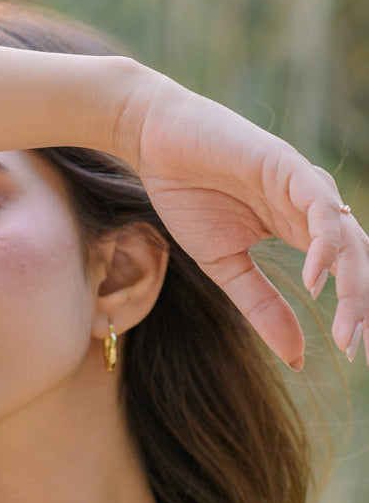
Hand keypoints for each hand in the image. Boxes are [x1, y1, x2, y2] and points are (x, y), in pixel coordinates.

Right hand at [121, 73, 368, 367]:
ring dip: (353, 286)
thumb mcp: (225, 267)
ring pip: (347, 238)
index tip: (350, 353)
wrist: (154, 146)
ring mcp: (304, 185)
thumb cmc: (188, 198)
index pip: (343, 273)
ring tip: (350, 329)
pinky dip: (323, 244)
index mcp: (301, 228)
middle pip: (355, 260)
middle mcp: (312, 207)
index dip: (353, 312)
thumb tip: (296, 356)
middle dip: (363, 307)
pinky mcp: (287, 165)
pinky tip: (315, 280)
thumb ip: (262, 307)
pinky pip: (319, 207)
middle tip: (359, 349)